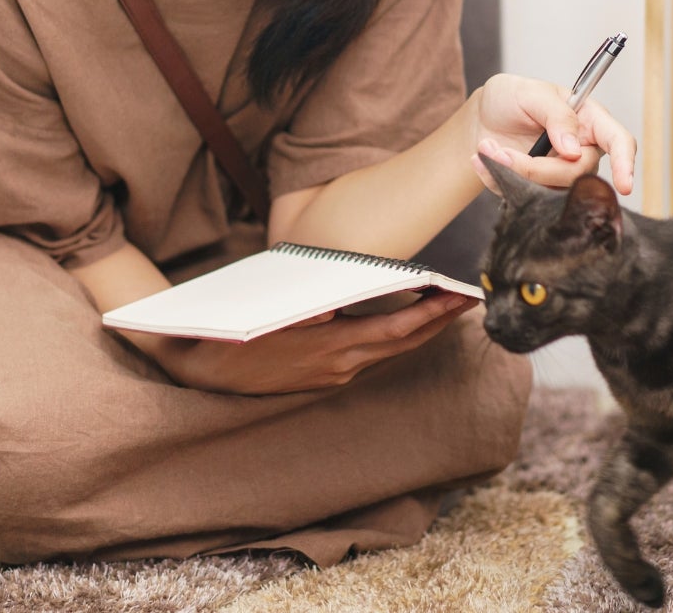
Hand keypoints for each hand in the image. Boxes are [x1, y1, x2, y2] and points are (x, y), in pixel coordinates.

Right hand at [139, 291, 477, 394]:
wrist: (200, 370)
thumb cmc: (231, 334)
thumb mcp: (261, 319)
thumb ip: (297, 315)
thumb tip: (330, 308)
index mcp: (330, 348)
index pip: (396, 329)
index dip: (433, 313)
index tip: (460, 296)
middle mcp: (339, 364)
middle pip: (404, 341)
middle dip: (440, 319)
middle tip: (472, 297)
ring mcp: (334, 373)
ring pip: (391, 350)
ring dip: (423, 329)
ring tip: (448, 306)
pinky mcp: (325, 376)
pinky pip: (372, 355)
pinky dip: (396, 336)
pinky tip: (406, 321)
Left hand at [468, 73, 635, 194]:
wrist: (481, 118)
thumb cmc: (510, 98)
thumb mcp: (530, 93)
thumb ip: (556, 115)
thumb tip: (574, 148)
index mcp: (589, 120)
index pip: (619, 142)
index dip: (625, 164)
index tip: (624, 185)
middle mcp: (581, 150)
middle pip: (578, 173)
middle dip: (538, 168)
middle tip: (502, 152)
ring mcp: (561, 173)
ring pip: (552, 190)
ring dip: (515, 173)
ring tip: (488, 149)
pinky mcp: (539, 189)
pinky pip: (526, 197)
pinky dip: (499, 180)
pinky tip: (484, 160)